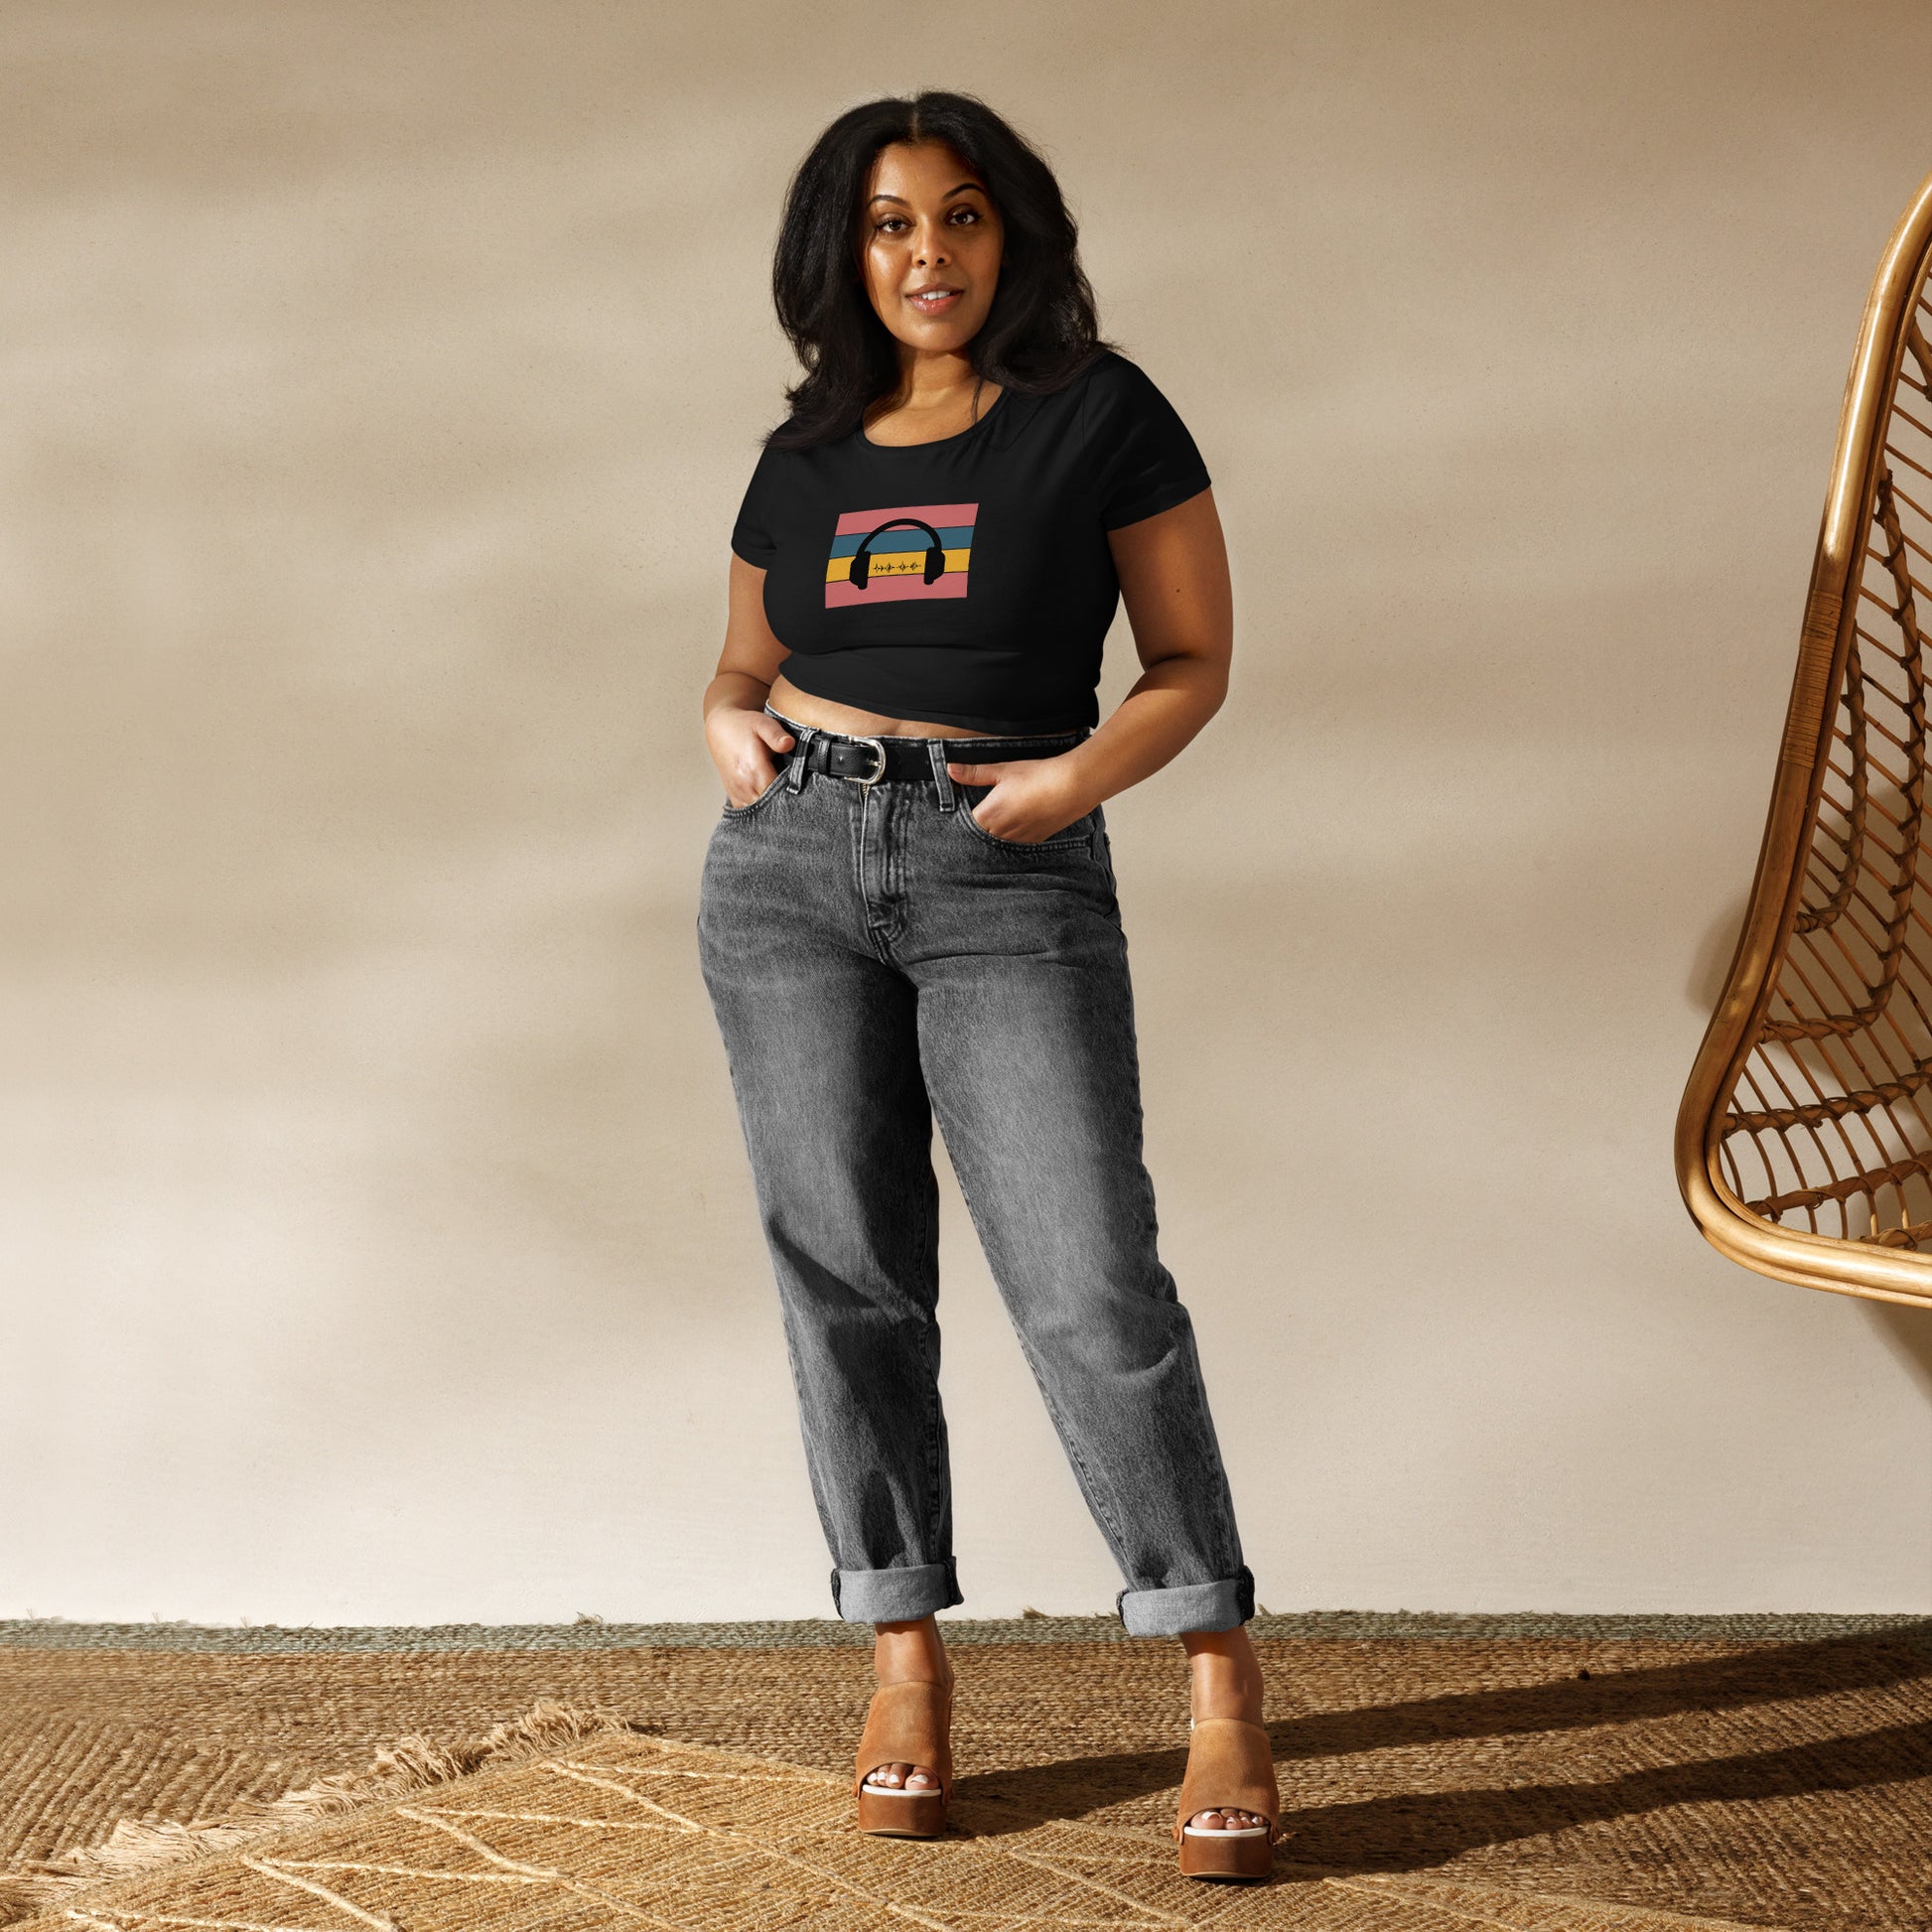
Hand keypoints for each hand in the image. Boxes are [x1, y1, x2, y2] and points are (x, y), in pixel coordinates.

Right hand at [707, 705, 795, 806]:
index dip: (793, 795)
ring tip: (786, 800)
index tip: (805, 791)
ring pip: (761, 814)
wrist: (721, 729)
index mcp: (753, 771)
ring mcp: (738, 794)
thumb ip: (776, 735)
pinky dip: (762, 810)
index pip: (779, 795)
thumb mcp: (762, 723)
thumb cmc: (744, 726)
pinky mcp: (735, 797)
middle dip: (786, 805)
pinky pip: (751, 812)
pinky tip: (772, 802)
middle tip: (800, 798)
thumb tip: (789, 743)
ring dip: (774, 809)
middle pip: (771, 808)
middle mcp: (744, 786)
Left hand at [945, 753, 1092, 842]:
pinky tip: (1021, 820)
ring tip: (1006, 813)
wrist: (1071, 787)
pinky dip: (1014, 834)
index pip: (965, 824)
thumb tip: (950, 769)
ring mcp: (1018, 839)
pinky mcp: (1033, 841)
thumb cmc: (1037, 776)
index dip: (965, 816)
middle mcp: (1000, 832)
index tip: (967, 807)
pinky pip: (1016, 842)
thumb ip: (974, 773)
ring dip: (997, 831)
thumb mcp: (1002, 770)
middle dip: (981, 824)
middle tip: (989, 809)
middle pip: (980, 834)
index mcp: (988, 815)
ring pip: (998, 840)